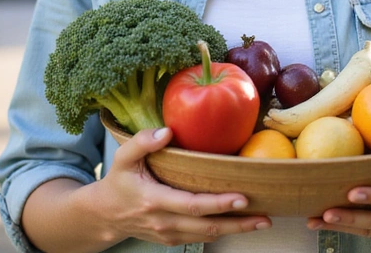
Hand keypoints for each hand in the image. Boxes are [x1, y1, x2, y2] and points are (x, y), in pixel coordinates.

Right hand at [91, 127, 271, 246]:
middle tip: (265, 217)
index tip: (242, 198)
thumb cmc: (118, 182)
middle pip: (207, 227)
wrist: (105, 215)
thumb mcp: (122, 158)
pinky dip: (223, 231)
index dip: (218, 204)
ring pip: (208, 236)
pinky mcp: (173, 239)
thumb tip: (167, 131)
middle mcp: (164, 222)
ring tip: (262, 221)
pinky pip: (202, 238)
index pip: (192, 205)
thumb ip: (141, 142)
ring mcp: (169, 234)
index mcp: (154, 200)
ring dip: (236, 230)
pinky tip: (241, 223)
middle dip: (238, 223)